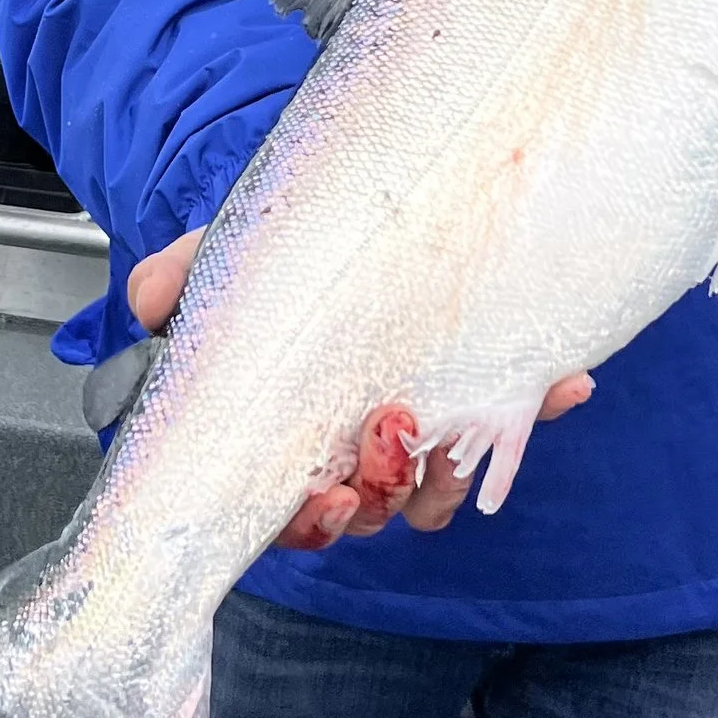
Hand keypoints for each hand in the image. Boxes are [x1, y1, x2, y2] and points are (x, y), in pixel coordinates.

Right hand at [125, 226, 593, 551]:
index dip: (306, 522)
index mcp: (290, 431)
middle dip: (380, 489)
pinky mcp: (485, 395)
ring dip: (450, 471)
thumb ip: (189, 274)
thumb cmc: (294, 245)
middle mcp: (352, 442)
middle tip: (391, 430)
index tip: (326, 494)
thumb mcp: (236, 249)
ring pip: (435, 495)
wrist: (385, 195)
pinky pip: (515, 425)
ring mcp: (421, 424)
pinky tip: (564, 384)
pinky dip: (541, 408)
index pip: (288, 514)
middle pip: (366, 513)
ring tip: (459, 422)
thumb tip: (152, 301)